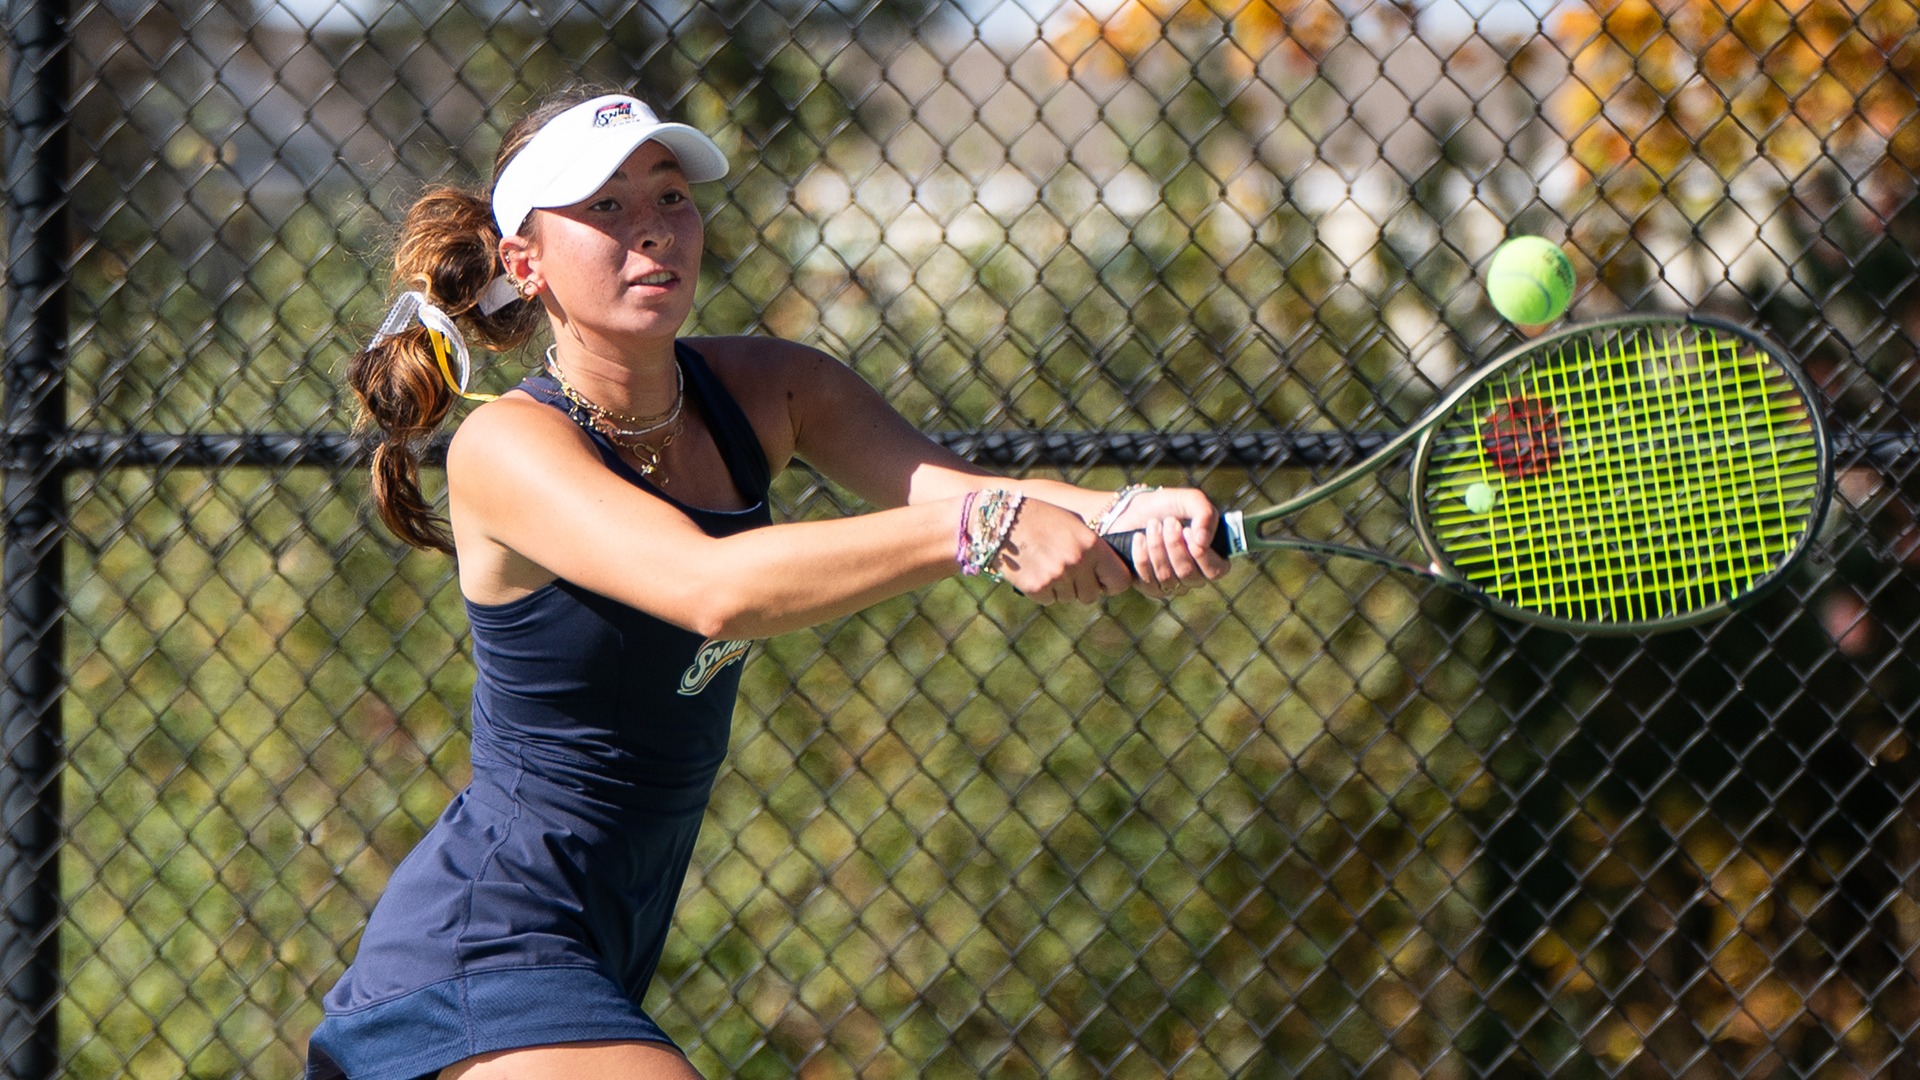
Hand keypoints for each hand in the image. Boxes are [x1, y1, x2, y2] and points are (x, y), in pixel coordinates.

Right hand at [992, 499, 1131, 603]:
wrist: (1002, 518)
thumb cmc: (1042, 518)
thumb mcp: (1074, 526)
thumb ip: (1094, 550)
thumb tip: (1108, 576)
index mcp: (1092, 544)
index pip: (1119, 581)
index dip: (1111, 584)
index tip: (1102, 581)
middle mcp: (1077, 561)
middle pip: (1091, 596)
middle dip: (1082, 588)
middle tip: (1067, 572)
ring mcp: (1056, 576)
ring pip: (1068, 598)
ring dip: (1060, 588)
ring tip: (1046, 563)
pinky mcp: (1036, 586)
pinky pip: (1048, 600)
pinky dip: (1042, 590)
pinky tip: (1033, 569)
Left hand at [1102, 487, 1229, 598]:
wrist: (1135, 510)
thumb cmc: (1169, 507)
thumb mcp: (1190, 501)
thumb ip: (1205, 514)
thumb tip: (1203, 540)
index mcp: (1212, 558)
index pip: (1215, 570)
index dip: (1202, 554)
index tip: (1187, 530)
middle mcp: (1195, 577)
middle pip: (1187, 573)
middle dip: (1174, 544)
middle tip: (1167, 521)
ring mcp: (1172, 584)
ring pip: (1166, 576)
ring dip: (1157, 547)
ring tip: (1152, 524)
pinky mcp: (1149, 587)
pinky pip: (1146, 579)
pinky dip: (1141, 555)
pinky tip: (1139, 537)